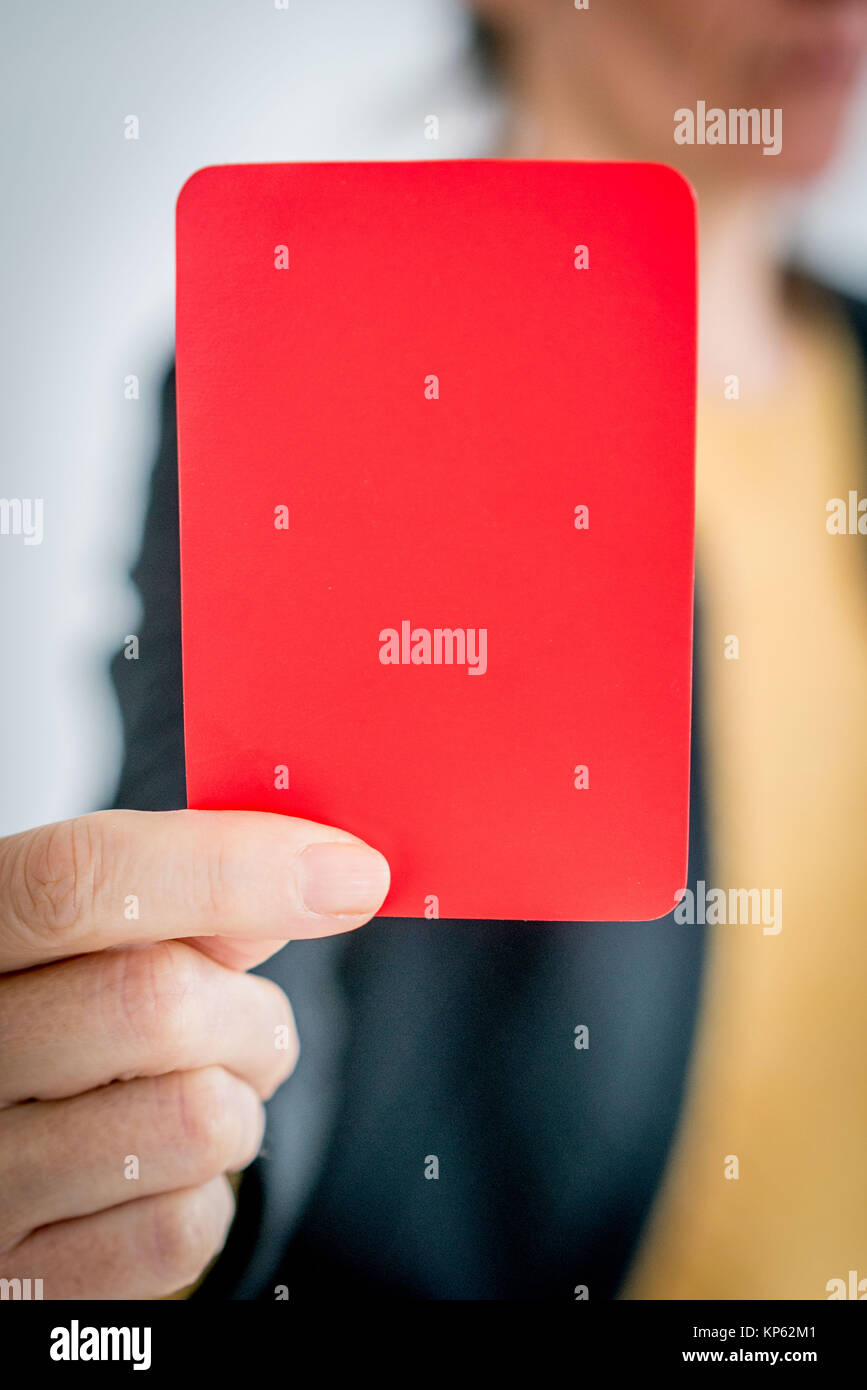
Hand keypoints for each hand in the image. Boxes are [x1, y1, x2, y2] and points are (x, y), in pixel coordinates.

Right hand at [0, 808, 389, 1298]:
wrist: (6, 1153)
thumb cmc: (68, 1013)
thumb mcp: (98, 938)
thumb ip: (188, 899)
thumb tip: (320, 876)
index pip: (76, 882)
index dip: (225, 867)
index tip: (348, 872)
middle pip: (158, 1000)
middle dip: (250, 1009)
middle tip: (248, 1022)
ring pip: (197, 1119)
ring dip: (240, 1103)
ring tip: (199, 1093)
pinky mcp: (26, 1282)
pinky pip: (184, 1228)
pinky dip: (208, 1193)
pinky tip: (164, 1170)